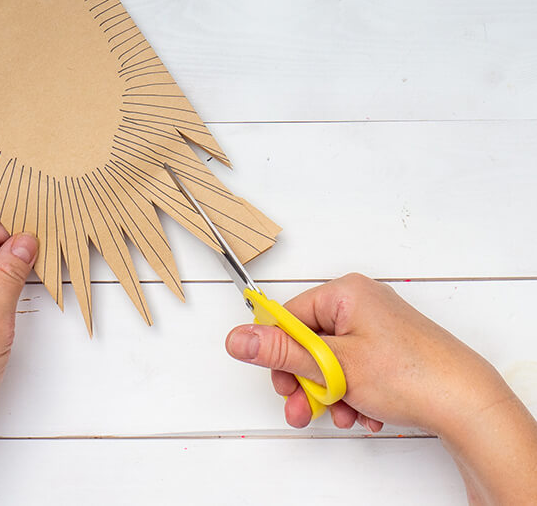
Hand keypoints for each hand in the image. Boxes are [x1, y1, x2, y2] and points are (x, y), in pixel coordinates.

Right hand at [226, 273, 536, 503]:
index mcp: (345, 293)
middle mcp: (361, 303)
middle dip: (306, 381)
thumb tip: (239, 338)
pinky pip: (355, 367)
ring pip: (332, 360)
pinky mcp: (390, 347)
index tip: (282, 381)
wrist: (467, 403)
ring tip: (343, 414)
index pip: (289, 316)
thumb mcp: (333, 365)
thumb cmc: (410, 375)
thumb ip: (281, 352)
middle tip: (305, 408)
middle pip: (309, 341)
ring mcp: (377, 326)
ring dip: (330, 393)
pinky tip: (363, 412)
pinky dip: (353, 392)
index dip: (280, 354)